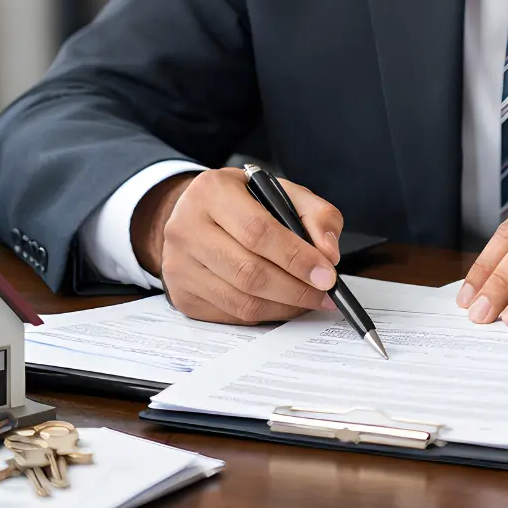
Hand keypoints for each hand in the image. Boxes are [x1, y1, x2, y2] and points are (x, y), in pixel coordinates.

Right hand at [131, 167, 343, 324]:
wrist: (195, 214)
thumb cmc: (243, 203)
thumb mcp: (281, 192)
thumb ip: (316, 214)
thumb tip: (329, 254)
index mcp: (212, 192)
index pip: (257, 231)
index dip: (296, 257)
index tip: (327, 274)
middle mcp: (186, 228)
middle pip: (248, 272)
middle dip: (296, 289)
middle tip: (325, 293)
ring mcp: (178, 265)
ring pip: (240, 301)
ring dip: (284, 306)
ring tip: (309, 300)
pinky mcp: (181, 295)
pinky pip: (231, 315)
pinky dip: (265, 315)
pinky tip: (282, 304)